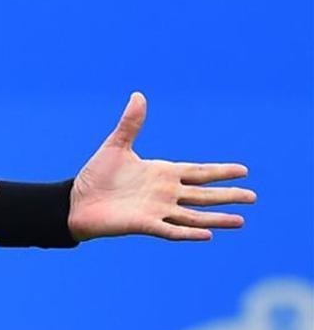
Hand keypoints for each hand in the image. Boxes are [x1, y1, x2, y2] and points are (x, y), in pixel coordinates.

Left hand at [68, 93, 256, 241]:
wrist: (75, 201)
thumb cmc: (96, 176)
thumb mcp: (116, 146)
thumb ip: (131, 124)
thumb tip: (138, 96)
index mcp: (161, 173)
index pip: (198, 172)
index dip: (219, 171)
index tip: (243, 171)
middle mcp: (164, 193)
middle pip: (203, 194)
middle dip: (227, 195)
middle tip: (253, 197)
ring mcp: (156, 210)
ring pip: (193, 215)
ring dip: (216, 218)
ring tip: (240, 220)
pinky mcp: (144, 225)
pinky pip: (171, 230)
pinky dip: (188, 233)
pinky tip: (208, 234)